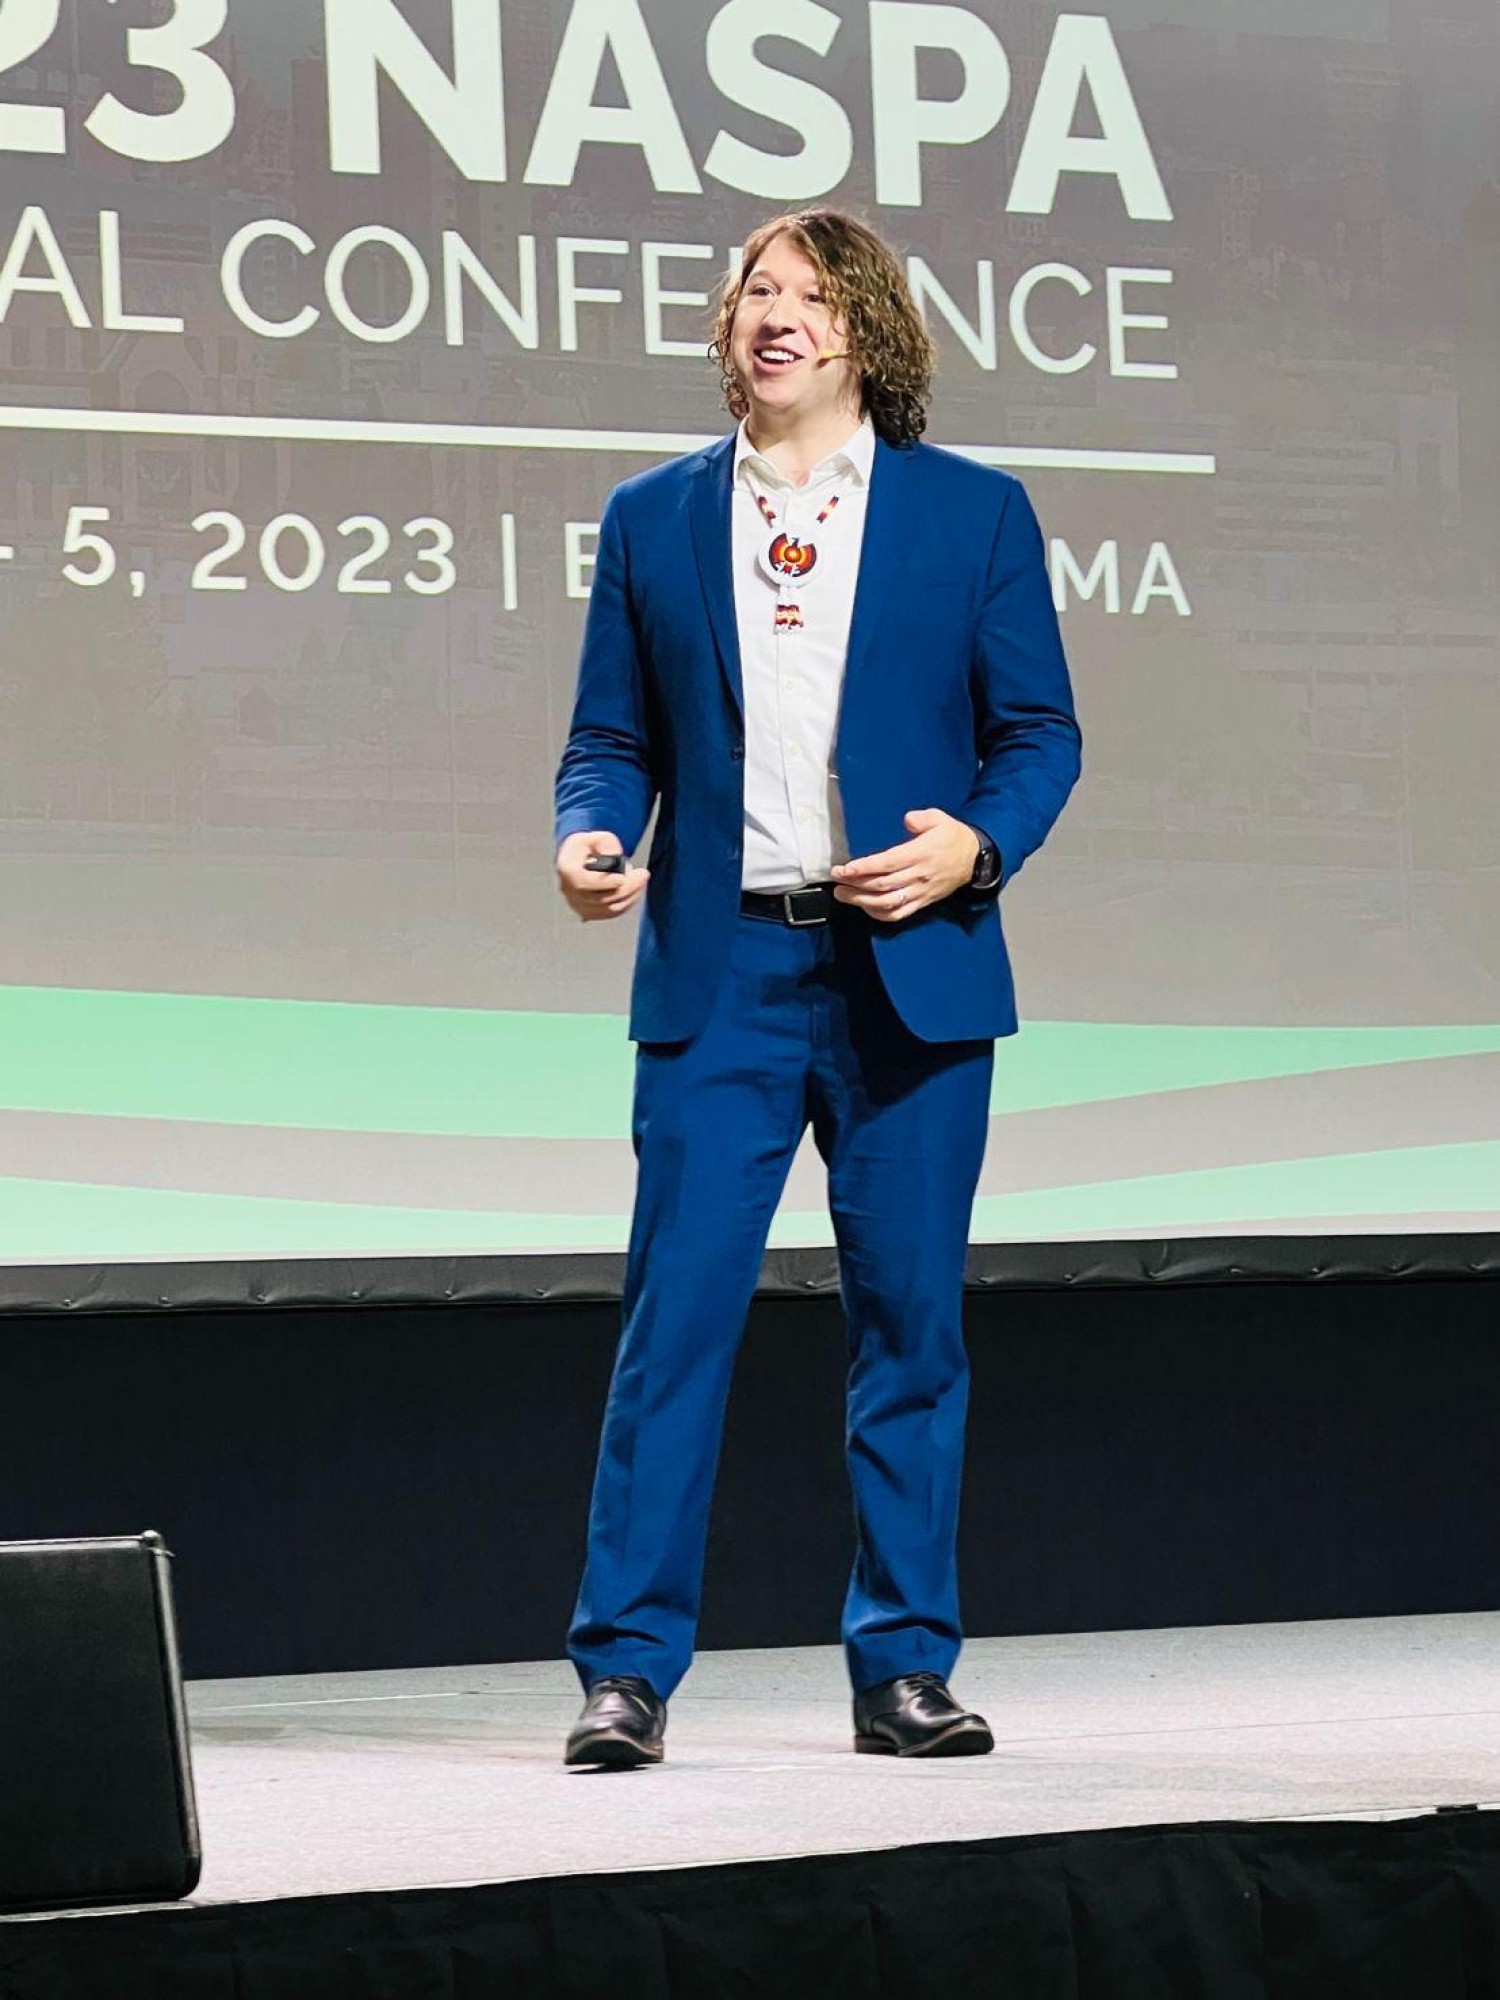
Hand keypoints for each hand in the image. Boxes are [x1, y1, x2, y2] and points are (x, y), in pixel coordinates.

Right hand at [556, 831, 649, 922]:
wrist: (578, 858)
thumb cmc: (588, 846)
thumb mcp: (598, 836)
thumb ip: (606, 845)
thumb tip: (615, 858)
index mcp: (566, 869)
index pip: (583, 883)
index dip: (604, 883)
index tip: (623, 878)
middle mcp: (568, 890)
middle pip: (600, 898)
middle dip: (626, 888)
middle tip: (643, 875)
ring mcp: (577, 904)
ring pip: (608, 909)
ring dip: (629, 896)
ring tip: (640, 881)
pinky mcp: (587, 913)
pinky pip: (610, 914)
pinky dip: (625, 904)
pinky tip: (634, 891)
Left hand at [831, 809, 979, 922]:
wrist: (975, 860)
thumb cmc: (953, 837)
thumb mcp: (940, 819)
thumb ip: (921, 818)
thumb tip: (907, 819)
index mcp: (921, 854)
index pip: (887, 864)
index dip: (863, 868)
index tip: (844, 869)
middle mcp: (919, 876)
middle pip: (882, 885)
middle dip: (855, 885)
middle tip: (836, 881)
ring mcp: (920, 892)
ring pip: (887, 903)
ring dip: (861, 902)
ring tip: (843, 895)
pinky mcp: (922, 903)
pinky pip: (899, 914)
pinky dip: (879, 914)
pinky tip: (865, 907)